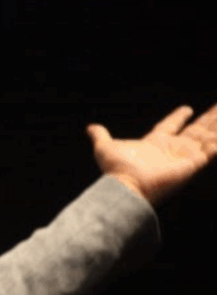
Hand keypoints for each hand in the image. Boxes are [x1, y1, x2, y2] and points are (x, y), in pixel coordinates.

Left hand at [87, 104, 216, 205]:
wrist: (126, 186)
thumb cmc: (116, 169)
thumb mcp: (105, 147)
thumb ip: (101, 136)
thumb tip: (90, 127)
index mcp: (154, 143)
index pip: (170, 126)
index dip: (178, 117)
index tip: (187, 108)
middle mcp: (171, 150)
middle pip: (194, 131)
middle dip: (207, 120)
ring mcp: (183, 158)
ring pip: (206, 138)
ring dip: (216, 127)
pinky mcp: (191, 166)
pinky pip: (210, 152)